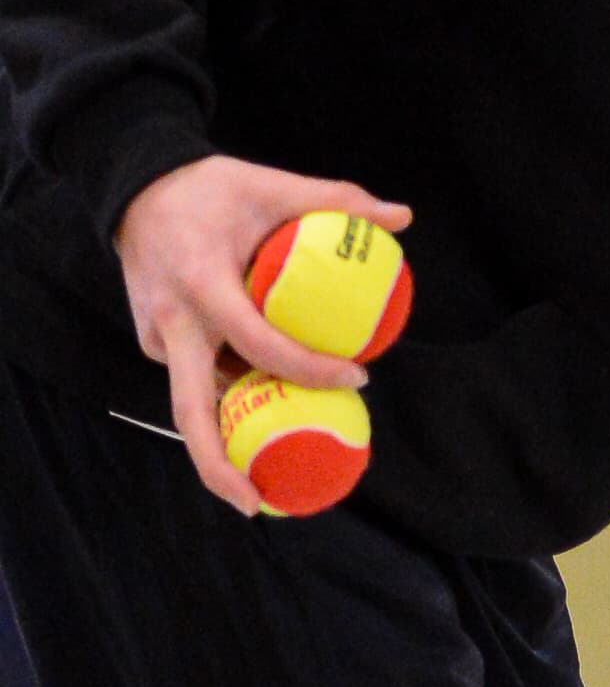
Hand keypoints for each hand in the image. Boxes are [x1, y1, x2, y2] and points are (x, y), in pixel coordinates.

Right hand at [115, 155, 411, 514]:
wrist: (132, 185)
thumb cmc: (206, 187)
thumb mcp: (270, 183)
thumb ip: (336, 198)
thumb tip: (400, 216)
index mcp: (202, 285)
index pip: (259, 343)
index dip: (308, 369)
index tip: (357, 379)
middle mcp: (172, 323)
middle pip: (190, 413)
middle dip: (219, 467)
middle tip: (261, 503)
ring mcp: (157, 338)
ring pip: (199, 399)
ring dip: (239, 430)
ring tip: (286, 455)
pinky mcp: (152, 343)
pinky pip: (198, 379)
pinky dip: (231, 397)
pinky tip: (270, 403)